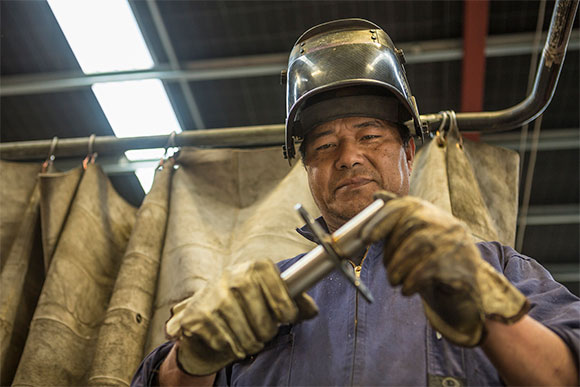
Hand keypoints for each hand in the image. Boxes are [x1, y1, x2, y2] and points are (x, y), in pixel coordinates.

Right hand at [165, 259, 317, 375]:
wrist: (202, 308)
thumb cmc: (243, 301)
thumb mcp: (269, 294)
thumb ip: (295, 301)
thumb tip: (312, 310)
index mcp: (256, 268)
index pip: (283, 293)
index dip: (287, 310)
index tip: (286, 316)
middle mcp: (234, 277)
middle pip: (265, 322)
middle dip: (267, 332)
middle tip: (263, 330)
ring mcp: (215, 296)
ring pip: (246, 336)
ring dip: (250, 343)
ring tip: (248, 337)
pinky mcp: (199, 315)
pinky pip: (225, 343)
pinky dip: (230, 346)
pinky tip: (228, 337)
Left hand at [362, 191, 529, 346]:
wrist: (465, 298)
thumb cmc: (431, 268)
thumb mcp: (410, 243)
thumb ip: (395, 223)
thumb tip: (376, 197)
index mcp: (433, 215)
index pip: (406, 205)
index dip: (382, 219)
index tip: (365, 237)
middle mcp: (448, 223)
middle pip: (412, 224)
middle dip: (391, 248)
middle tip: (385, 267)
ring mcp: (459, 242)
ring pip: (421, 243)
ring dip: (399, 265)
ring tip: (394, 281)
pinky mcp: (464, 264)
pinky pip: (432, 266)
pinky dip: (413, 279)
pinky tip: (407, 290)